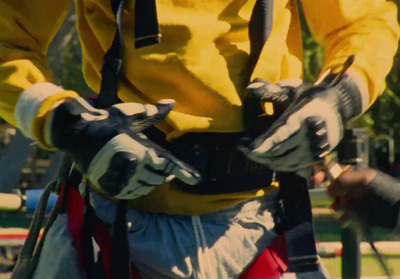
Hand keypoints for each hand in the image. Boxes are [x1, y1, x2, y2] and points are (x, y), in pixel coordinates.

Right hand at [46, 97, 200, 198]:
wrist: (77, 135)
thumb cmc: (107, 122)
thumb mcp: (130, 115)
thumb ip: (153, 112)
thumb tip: (172, 102)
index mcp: (140, 149)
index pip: (168, 164)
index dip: (184, 172)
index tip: (197, 180)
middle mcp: (133, 167)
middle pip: (160, 177)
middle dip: (166, 174)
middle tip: (169, 170)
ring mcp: (122, 179)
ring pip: (148, 186)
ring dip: (154, 181)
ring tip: (152, 171)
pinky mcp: (112, 188)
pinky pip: (134, 193)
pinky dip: (140, 187)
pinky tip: (139, 178)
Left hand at [239, 75, 361, 170]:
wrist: (340, 107)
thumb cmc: (311, 96)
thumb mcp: (294, 88)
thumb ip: (271, 90)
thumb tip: (249, 89)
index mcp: (303, 116)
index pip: (279, 134)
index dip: (262, 144)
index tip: (247, 147)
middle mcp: (310, 135)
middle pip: (278, 151)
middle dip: (256, 152)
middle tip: (241, 147)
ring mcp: (314, 149)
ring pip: (283, 162)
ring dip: (264, 160)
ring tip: (250, 153)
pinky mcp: (315, 158)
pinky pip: (292, 167)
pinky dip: (276, 165)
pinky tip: (265, 159)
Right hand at [315, 167, 399, 229]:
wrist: (398, 211)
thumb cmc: (383, 191)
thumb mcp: (364, 180)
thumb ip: (344, 181)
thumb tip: (329, 189)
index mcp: (355, 176)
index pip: (335, 171)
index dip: (324, 174)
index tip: (315, 180)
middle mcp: (354, 187)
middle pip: (334, 188)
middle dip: (331, 193)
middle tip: (336, 198)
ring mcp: (356, 201)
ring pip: (338, 203)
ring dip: (337, 206)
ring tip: (340, 209)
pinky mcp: (359, 214)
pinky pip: (346, 216)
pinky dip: (343, 218)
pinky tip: (344, 220)